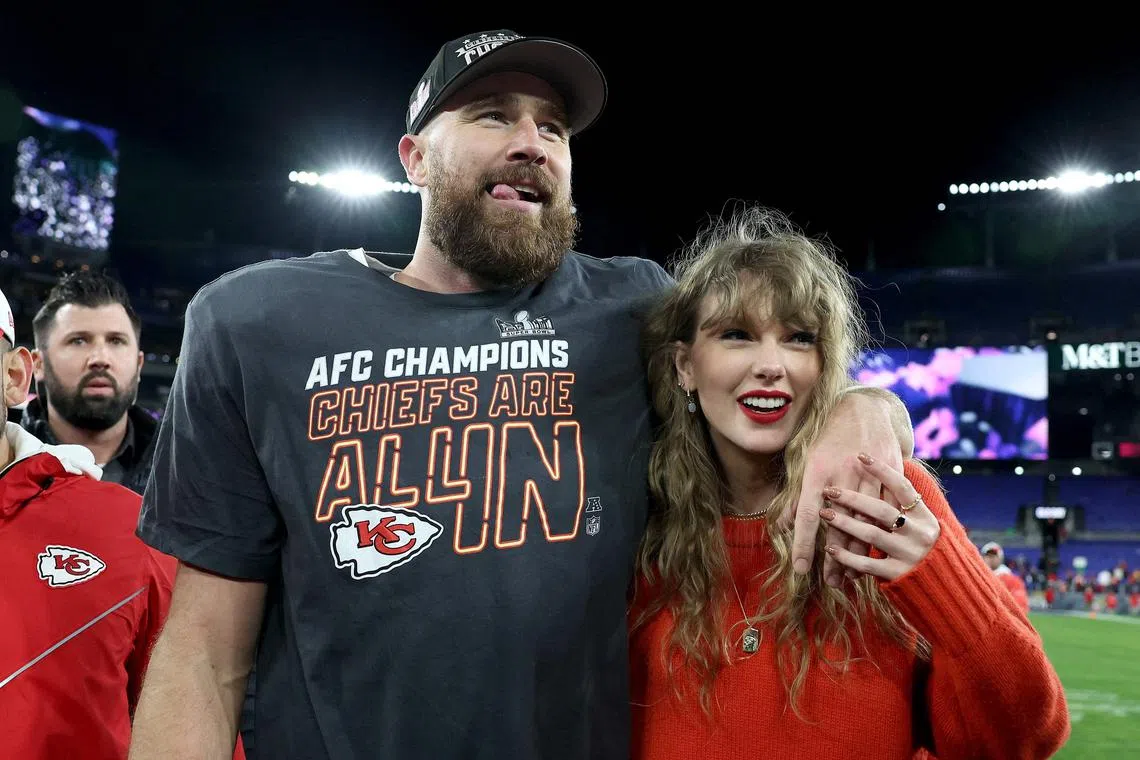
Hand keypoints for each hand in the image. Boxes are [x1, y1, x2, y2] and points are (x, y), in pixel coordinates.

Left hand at [788, 389, 906, 585]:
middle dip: (834, 558)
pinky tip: (874, 553)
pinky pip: (886, 511)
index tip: (801, 570)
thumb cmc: (828, 438)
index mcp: (817, 472)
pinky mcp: (890, 475)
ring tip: (850, 577)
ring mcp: (869, 476)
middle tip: (830, 584)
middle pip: (839, 526)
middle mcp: (843, 475)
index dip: (804, 544)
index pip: (808, 515)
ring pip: (865, 522)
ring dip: (858, 552)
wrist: (864, 409)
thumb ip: (797, 497)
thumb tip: (781, 527)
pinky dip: (880, 533)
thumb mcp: (807, 462)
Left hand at [820, 454, 940, 580]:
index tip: (861, 455)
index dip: (882, 470)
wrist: (946, 583)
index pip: (902, 487)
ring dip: (845, 524)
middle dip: (853, 499)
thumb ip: (899, 506)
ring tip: (824, 515)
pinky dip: (847, 556)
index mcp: (924, 516)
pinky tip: (830, 549)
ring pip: (872, 535)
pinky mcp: (899, 574)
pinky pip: (868, 564)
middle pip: (882, 510)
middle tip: (829, 490)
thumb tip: (872, 478)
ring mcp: (910, 554)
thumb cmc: (919, 546)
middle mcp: (920, 533)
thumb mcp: (919, 523)